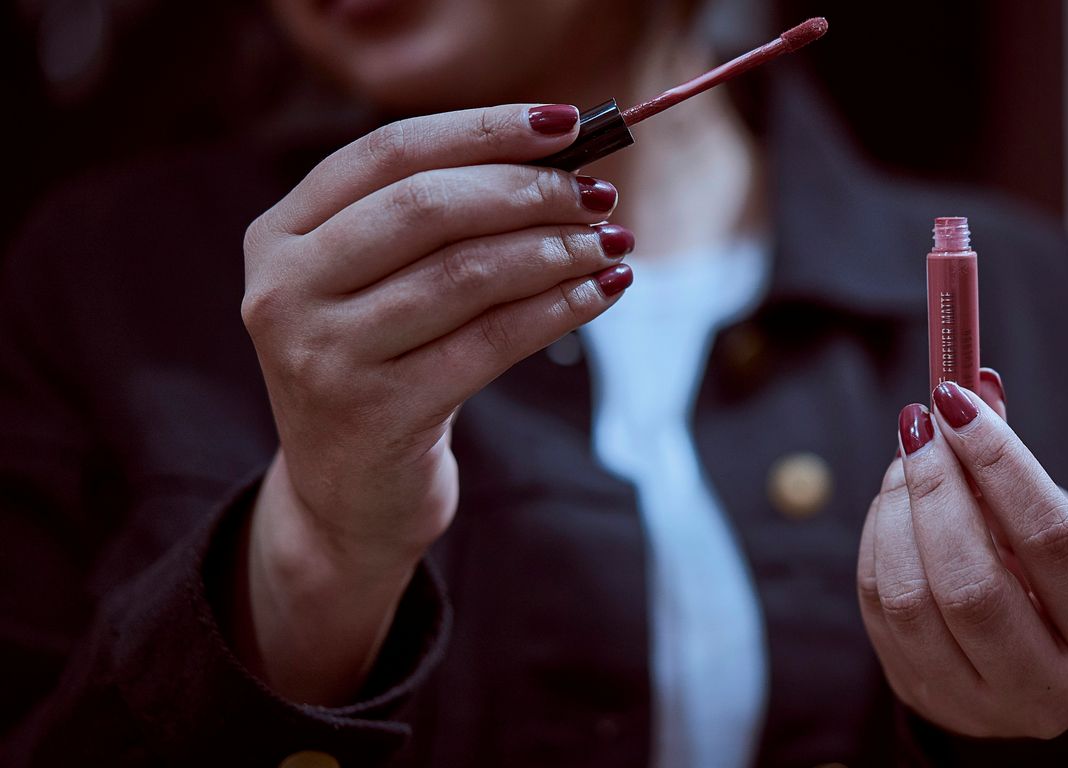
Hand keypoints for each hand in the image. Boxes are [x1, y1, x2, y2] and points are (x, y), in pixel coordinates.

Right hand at [236, 104, 633, 701]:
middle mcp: (285, 291)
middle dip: (527, 190)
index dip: (483, 129)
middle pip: (425, 207)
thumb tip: (557, 157)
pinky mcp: (378, 414)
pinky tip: (601, 291)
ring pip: (465, 274)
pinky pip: (491, 342)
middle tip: (598, 193)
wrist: (345, 497)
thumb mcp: (375, 286)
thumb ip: (434, 220)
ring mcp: (324, 356)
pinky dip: (558, 309)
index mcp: (280, 237)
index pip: (387, 153)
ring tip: (610, 242)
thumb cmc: (380, 368)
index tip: (565, 122)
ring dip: (554, 249)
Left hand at [857, 372, 1067, 738]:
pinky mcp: (917, 693)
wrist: (1040, 685)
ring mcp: (974, 702)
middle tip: (920, 424)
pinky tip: (893, 502)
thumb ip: (1017, 469)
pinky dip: (877, 539)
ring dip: (897, 510)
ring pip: (911, 598)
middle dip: (936, 488)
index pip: (1053, 540)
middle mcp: (1044, 687)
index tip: (958, 402)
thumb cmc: (1056, 588)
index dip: (1002, 463)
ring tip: (907, 459)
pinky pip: (877, 607)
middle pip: (971, 581)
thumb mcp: (1064, 532)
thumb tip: (974, 385)